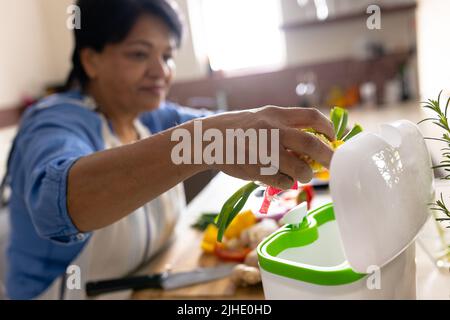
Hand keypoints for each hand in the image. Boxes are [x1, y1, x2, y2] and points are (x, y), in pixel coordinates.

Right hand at [204, 106, 334, 189]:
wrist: (208, 140)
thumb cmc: (238, 129)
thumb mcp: (262, 118)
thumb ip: (285, 127)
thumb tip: (313, 144)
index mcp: (275, 114)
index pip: (311, 116)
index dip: (328, 128)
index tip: (333, 138)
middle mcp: (272, 130)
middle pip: (311, 144)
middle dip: (328, 157)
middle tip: (332, 165)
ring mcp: (263, 151)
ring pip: (299, 168)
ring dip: (306, 175)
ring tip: (303, 175)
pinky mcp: (256, 170)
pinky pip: (283, 181)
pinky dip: (287, 182)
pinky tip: (281, 179)